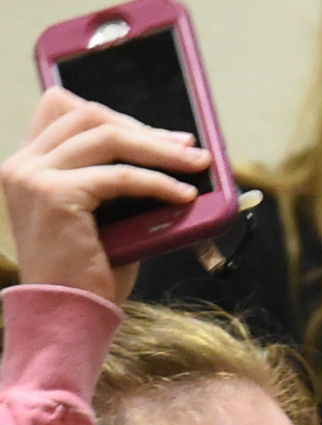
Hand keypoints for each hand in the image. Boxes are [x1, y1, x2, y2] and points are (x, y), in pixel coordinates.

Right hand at [2, 88, 210, 301]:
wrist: (67, 315)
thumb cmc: (90, 273)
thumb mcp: (102, 215)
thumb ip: (115, 180)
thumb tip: (173, 154)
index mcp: (26, 165)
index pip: (64, 110)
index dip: (115, 116)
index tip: (159, 135)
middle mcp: (21, 165)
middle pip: (89, 116)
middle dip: (145, 129)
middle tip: (189, 147)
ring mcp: (33, 176)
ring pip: (108, 138)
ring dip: (160, 150)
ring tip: (197, 164)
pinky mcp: (54, 194)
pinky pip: (120, 176)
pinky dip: (158, 182)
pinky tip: (185, 196)